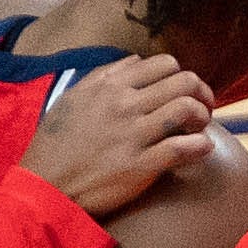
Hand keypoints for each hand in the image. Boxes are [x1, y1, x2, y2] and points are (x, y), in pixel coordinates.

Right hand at [25, 53, 218, 214]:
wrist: (45, 186)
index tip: (185, 91)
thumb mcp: (73, 98)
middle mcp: (124, 104)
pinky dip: (200, 145)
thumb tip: (136, 61)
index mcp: (110, 86)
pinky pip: (182, 147)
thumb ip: (104, 76)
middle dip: (201, 93)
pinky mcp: (140, 165)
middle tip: (203, 109)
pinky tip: (202, 148)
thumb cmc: (57, 144)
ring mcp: (133, 134)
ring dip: (203, 116)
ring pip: (187, 108)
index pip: (164, 64)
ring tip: (200, 129)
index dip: (182, 76)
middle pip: (184, 82)